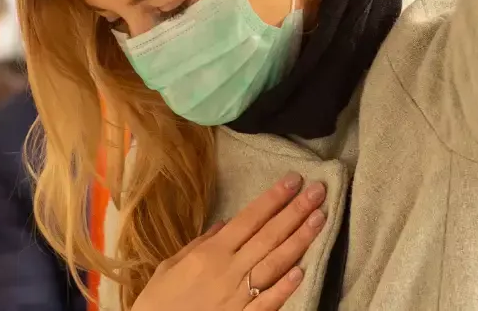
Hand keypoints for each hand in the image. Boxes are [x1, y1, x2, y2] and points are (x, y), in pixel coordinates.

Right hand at [131, 172, 327, 310]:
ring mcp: (236, 297)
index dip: (273, 198)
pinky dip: (284, 287)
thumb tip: (227, 223)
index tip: (294, 180)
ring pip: (274, 264)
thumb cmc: (157, 302)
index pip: (249, 219)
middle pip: (268, 236)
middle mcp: (227, 271)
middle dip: (295, 212)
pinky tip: (303, 271)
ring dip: (299, 240)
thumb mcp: (171, 266)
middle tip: (319, 191)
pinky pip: (267, 303)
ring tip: (320, 219)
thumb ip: (200, 244)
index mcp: (210, 253)